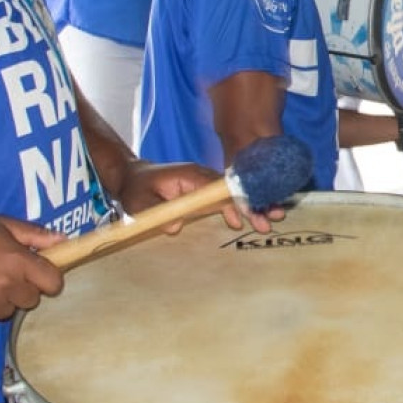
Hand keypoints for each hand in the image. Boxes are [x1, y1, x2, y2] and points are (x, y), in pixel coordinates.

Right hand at [0, 217, 65, 330]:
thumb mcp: (0, 225)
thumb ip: (35, 235)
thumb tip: (64, 242)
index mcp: (17, 262)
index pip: (53, 283)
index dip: (47, 279)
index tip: (37, 275)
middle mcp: (5, 287)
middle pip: (31, 300)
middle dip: (21, 288)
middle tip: (0, 273)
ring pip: (7, 312)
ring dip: (0, 301)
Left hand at [117, 159, 277, 234]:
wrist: (134, 177)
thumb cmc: (136, 189)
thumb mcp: (138, 203)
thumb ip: (154, 214)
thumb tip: (175, 226)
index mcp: (190, 175)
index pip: (218, 188)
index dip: (234, 200)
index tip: (248, 214)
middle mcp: (202, 176)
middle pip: (232, 189)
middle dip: (251, 204)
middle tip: (268, 223)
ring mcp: (206, 181)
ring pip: (233, 192)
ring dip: (250, 206)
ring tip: (268, 222)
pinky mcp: (206, 190)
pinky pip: (227, 196)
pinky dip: (241, 205)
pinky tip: (254, 217)